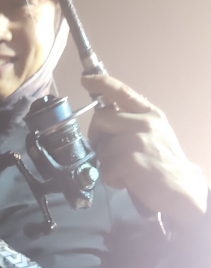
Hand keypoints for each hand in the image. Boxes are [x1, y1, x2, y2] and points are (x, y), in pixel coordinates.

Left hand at [82, 73, 207, 228]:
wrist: (181, 187)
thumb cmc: (165, 162)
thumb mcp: (156, 132)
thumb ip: (134, 121)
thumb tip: (106, 117)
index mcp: (150, 114)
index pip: (121, 91)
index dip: (101, 83)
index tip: (86, 80)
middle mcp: (143, 123)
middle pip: (100, 119)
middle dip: (95, 136)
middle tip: (103, 149)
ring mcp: (135, 141)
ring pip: (100, 149)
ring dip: (107, 164)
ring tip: (125, 170)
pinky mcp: (128, 161)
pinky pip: (104, 169)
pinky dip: (111, 179)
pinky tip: (126, 181)